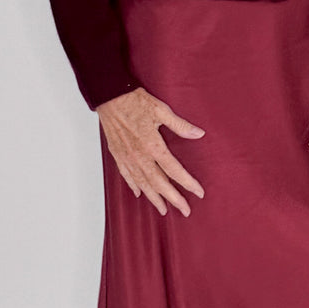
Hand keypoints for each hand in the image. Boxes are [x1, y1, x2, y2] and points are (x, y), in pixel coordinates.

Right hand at [95, 87, 205, 216]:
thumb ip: (180, 125)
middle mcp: (140, 156)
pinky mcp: (118, 154)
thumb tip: (199, 134)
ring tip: (164, 210)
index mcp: (153, 145)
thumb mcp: (161, 110)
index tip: (199, 193)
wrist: (109, 96)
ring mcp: (127, 157)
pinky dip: (134, 185)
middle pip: (159, 183)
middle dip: (173, 199)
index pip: (174, 170)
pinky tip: (139, 193)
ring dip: (154, 198)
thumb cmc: (135, 101)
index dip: (188, 183)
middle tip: (185, 211)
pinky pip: (126, 175)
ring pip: (142, 183)